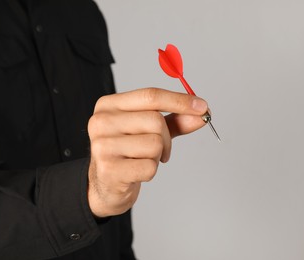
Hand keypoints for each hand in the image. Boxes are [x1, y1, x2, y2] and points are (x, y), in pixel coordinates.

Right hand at [87, 88, 207, 216]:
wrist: (105, 185)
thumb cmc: (127, 153)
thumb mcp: (148, 130)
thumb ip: (174, 120)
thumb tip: (201, 113)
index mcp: (108, 105)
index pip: (150, 95)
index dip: (179, 101)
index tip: (202, 107)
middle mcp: (101, 122)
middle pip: (155, 120)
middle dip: (167, 138)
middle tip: (160, 150)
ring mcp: (103, 145)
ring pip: (155, 144)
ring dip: (158, 156)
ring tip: (143, 160)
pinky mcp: (109, 169)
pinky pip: (150, 167)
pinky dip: (151, 172)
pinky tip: (136, 172)